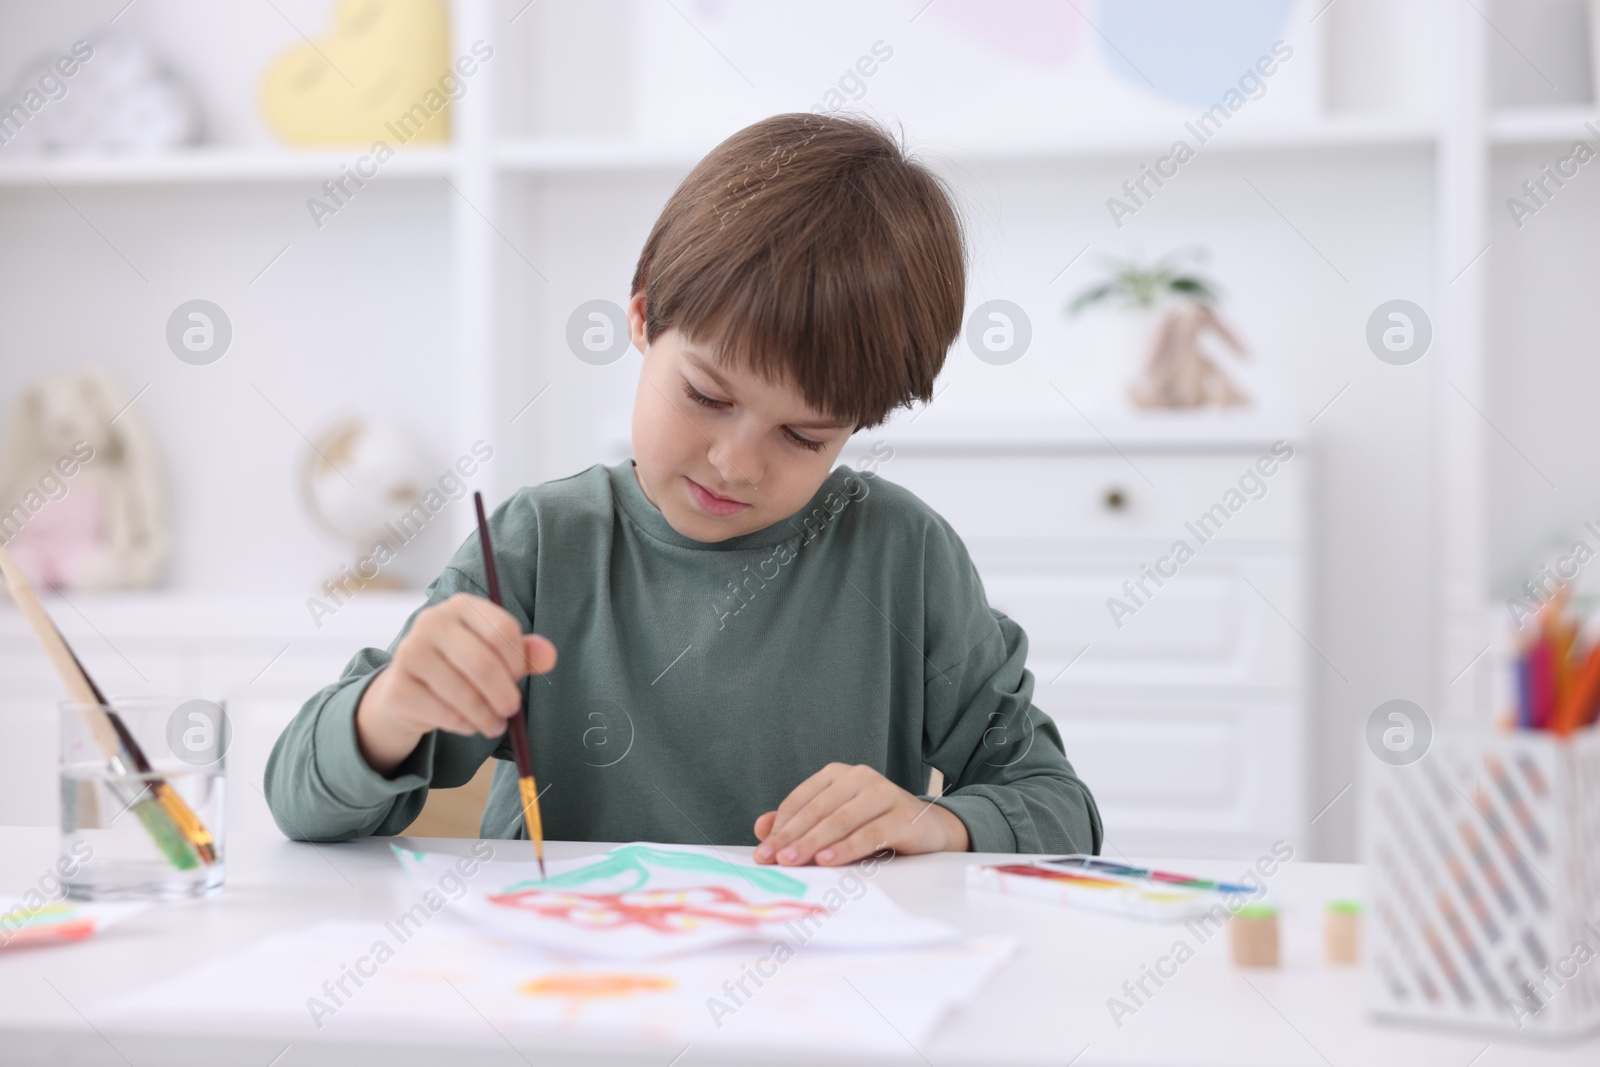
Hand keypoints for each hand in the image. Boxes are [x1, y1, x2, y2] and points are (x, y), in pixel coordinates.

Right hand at [355, 593, 556, 773]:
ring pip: (464, 694)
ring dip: (487, 717)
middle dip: (504, 695)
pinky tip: (468, 724)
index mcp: (462, 606)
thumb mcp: (496, 654)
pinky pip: (444, 714)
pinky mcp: (398, 686)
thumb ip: (525, 654)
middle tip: (512, 711)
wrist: (410, 688)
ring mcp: (410, 652)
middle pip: (482, 663)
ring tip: (494, 724)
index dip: (517, 661)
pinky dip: (464, 725)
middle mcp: (432, 622)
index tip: (518, 678)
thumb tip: (549, 656)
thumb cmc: (461, 666)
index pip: (502, 630)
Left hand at [751, 763, 969, 865]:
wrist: (930, 829)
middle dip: (791, 837)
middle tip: (772, 860)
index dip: (780, 826)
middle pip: (818, 810)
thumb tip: (761, 827)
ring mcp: (884, 793)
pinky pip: (870, 833)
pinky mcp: (904, 816)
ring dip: (813, 842)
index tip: (763, 853)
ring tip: (792, 861)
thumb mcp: (836, 823)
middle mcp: (860, 777)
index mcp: (838, 775)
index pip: (801, 799)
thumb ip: (799, 823)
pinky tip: (828, 860)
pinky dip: (846, 848)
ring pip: (841, 820)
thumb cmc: (875, 826)